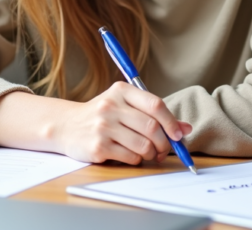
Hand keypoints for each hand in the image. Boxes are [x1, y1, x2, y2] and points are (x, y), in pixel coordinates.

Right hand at [50, 81, 192, 164]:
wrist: (66, 125)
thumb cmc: (102, 115)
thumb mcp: (125, 106)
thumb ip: (154, 114)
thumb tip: (185, 128)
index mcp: (121, 91)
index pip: (155, 105)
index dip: (171, 122)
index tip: (178, 135)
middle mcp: (111, 106)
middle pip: (152, 128)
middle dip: (165, 143)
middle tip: (165, 150)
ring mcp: (103, 127)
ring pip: (144, 145)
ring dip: (152, 153)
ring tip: (148, 153)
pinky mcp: (98, 147)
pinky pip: (131, 157)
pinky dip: (136, 159)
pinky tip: (130, 154)